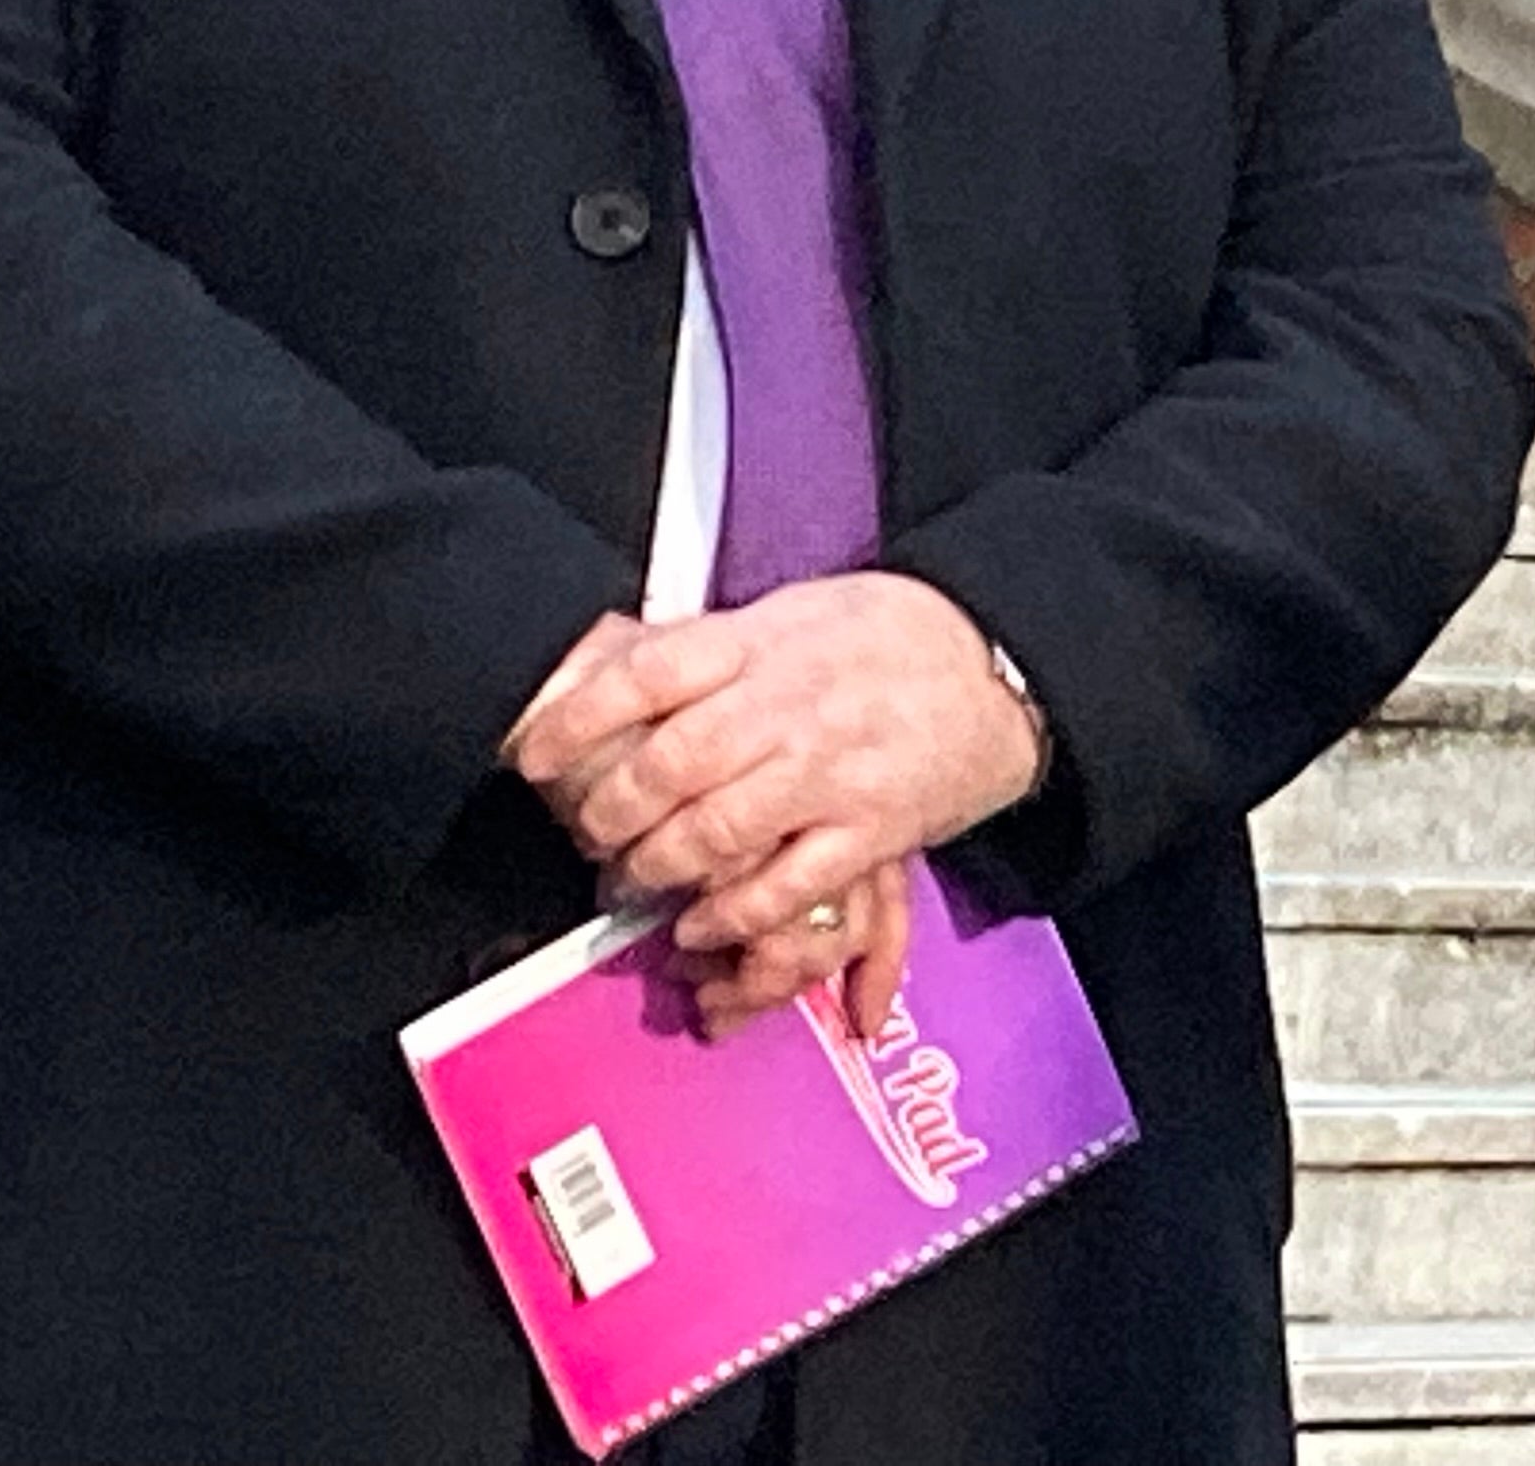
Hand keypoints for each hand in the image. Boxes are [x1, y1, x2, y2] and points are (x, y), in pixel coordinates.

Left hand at [505, 573, 1043, 1027]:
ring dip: (656, 868)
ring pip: (715, 832)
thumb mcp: (793, 613)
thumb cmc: (888, 634)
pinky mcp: (871, 829)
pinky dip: (731, 913)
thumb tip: (616, 672)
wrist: (999, 662)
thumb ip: (714, 648)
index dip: (579, 718)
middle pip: (669, 764)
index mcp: (764, 642)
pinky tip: (700, 921)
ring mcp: (832, 770)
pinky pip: (786, 887)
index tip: (535, 754)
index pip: (649, 675)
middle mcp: (792, 704)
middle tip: (589, 833)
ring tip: (632, 881)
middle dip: (610, 812)